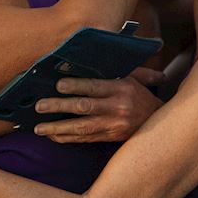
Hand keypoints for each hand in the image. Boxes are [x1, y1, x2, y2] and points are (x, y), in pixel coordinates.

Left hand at [32, 69, 165, 143]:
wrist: (159, 121)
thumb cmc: (140, 94)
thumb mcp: (132, 77)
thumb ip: (111, 69)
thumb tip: (85, 58)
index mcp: (122, 88)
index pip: (95, 87)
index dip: (76, 86)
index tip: (58, 85)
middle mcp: (117, 108)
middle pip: (84, 107)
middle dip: (59, 107)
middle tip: (39, 106)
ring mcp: (113, 125)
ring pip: (81, 128)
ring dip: (58, 128)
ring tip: (39, 128)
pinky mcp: (110, 138)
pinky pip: (85, 139)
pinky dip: (67, 138)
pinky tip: (53, 136)